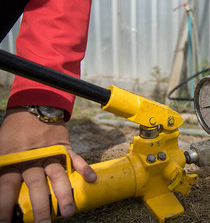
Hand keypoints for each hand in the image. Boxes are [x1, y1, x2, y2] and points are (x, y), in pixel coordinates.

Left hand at [0, 107, 96, 221]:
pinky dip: (84, 169)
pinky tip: (92, 179)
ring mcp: (50, 153)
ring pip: (58, 176)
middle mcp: (32, 158)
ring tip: (68, 211)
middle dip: (40, 207)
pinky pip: (76, 159)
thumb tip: (1, 191)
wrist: (33, 107)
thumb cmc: (13, 132)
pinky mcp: (64, 147)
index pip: (6, 188)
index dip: (4, 207)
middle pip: (36, 186)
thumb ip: (2, 168)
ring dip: (64, 194)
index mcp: (12, 160)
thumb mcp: (1, 151)